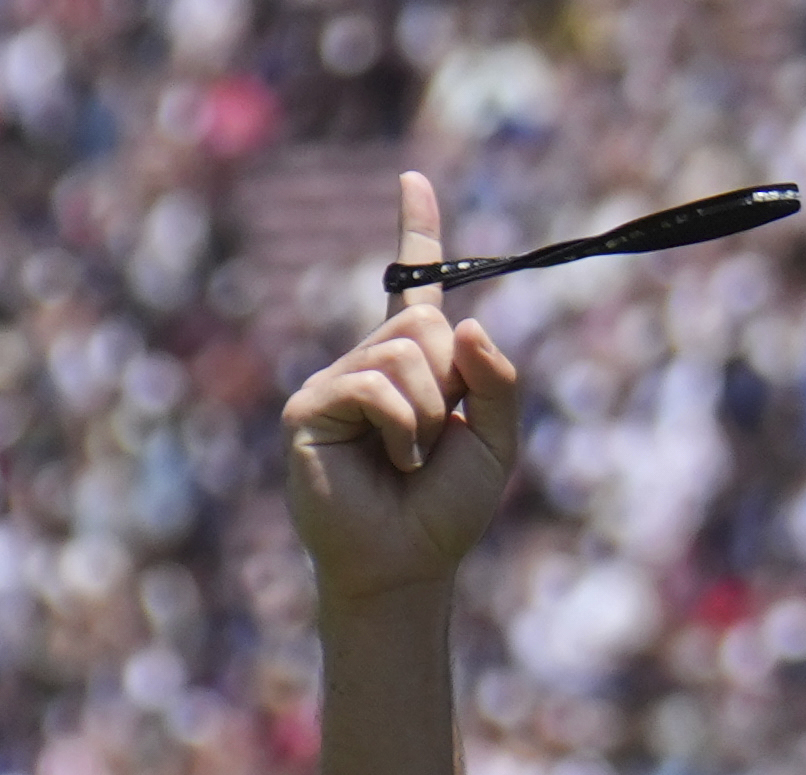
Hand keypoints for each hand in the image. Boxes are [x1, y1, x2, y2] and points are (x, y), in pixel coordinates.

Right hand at [283, 171, 521, 609]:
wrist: (408, 564)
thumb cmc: (446, 510)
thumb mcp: (495, 442)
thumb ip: (496, 381)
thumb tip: (465, 323)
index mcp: (415, 366)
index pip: (414, 287)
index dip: (416, 232)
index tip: (414, 179)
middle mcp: (370, 363)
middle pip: (424, 325)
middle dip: (449, 382)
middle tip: (435, 438)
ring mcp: (336, 382)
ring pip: (403, 354)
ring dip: (426, 414)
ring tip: (411, 460)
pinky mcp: (310, 407)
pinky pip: (374, 386)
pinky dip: (400, 427)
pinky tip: (393, 463)